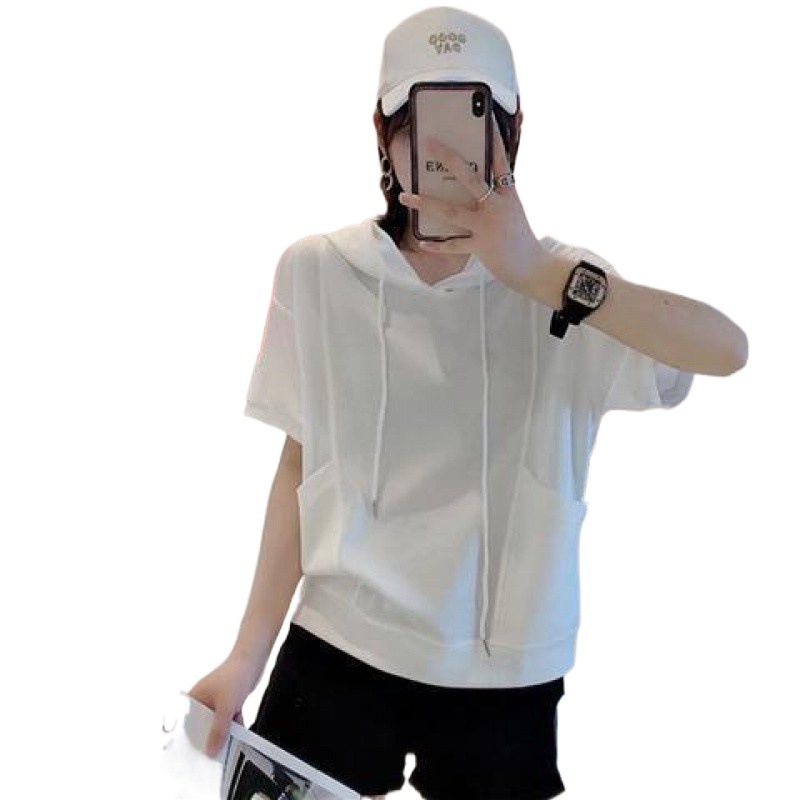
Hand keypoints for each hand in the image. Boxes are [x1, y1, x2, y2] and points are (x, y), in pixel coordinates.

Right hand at [187, 653, 262, 757]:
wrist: (254, 659)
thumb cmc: (235, 675)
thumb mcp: (225, 707)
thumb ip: (218, 730)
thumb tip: (210, 751)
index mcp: (194, 698)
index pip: (187, 724)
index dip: (190, 739)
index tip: (195, 754)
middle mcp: (203, 700)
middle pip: (203, 726)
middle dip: (210, 738)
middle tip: (213, 754)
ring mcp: (217, 701)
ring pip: (218, 724)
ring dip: (224, 733)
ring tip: (227, 746)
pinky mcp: (230, 702)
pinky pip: (229, 720)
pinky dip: (234, 725)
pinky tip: (238, 733)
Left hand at [397, 112, 551, 294]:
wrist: (533, 268)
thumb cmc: (520, 239)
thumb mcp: (513, 212)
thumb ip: (497, 197)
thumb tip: (473, 186)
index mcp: (509, 195)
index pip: (500, 161)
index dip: (493, 139)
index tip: (485, 116)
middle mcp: (497, 207)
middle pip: (470, 177)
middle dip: (449, 158)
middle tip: (430, 143)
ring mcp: (488, 227)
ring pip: (451, 211)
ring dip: (425, 203)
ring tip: (404, 196)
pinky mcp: (481, 247)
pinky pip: (454, 245)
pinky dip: (437, 245)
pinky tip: (422, 241)